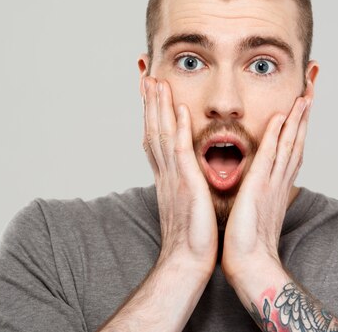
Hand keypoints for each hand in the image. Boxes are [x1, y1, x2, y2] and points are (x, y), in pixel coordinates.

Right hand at [142, 76, 217, 274]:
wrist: (187, 261)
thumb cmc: (191, 236)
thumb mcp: (186, 202)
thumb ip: (185, 183)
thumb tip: (188, 172)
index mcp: (167, 176)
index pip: (156, 137)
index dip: (152, 113)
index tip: (151, 91)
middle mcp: (165, 172)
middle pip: (153, 129)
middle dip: (150, 102)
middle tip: (145, 76)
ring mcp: (173, 176)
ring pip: (162, 134)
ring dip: (159, 106)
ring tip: (156, 82)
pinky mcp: (186, 183)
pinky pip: (180, 150)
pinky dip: (178, 128)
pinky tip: (179, 109)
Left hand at [222, 96, 311, 282]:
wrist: (250, 266)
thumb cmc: (249, 243)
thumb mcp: (256, 210)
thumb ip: (259, 195)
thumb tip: (257, 186)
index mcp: (277, 186)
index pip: (290, 149)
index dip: (297, 126)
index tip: (303, 105)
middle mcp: (280, 181)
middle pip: (296, 141)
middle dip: (304, 115)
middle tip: (312, 90)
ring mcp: (272, 183)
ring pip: (289, 143)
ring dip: (297, 118)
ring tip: (305, 95)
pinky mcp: (260, 186)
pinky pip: (270, 155)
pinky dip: (276, 135)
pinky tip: (281, 116)